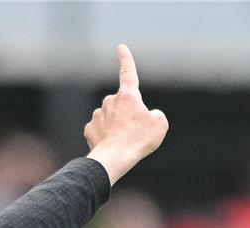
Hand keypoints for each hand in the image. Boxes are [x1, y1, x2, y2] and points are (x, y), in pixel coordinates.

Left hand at [85, 44, 168, 185]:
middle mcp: (110, 101)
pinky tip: (111, 145)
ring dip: (117, 128)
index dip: (126, 60)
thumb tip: (147, 116)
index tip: (121, 48)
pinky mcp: (90, 129)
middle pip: (122, 106)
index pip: (128, 73)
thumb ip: (155, 115)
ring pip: (110, 119)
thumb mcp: (160, 125)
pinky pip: (100, 131)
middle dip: (129, 117)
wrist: (115, 158)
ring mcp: (98, 115)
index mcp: (128, 95)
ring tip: (124, 142)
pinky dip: (106, 137)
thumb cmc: (138, 140)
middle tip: (135, 133)